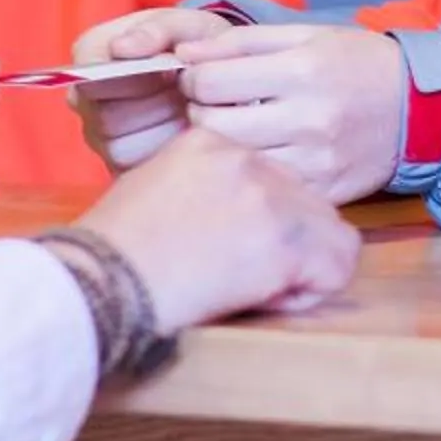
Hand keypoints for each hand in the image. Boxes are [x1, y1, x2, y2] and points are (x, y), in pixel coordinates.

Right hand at [71, 7, 239, 172]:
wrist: (216, 75)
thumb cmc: (196, 44)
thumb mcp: (188, 25)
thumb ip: (157, 30)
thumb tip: (120, 47)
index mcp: (91, 52)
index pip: (89, 78)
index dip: (131, 79)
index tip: (170, 71)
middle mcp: (84, 97)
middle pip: (104, 117)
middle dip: (152, 104)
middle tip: (185, 91)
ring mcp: (98, 134)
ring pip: (119, 147)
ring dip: (160, 129)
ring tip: (185, 108)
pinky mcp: (118, 165)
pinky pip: (137, 169)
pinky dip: (166, 152)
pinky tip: (183, 130)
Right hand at [71, 128, 360, 331]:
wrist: (103, 281)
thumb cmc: (111, 251)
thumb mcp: (149, 189)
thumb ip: (196, 188)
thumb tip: (225, 215)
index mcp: (209, 142)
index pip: (270, 175)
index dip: (260, 220)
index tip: (230, 248)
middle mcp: (246, 159)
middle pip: (304, 199)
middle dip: (287, 242)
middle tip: (247, 273)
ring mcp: (268, 197)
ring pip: (330, 229)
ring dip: (304, 264)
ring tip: (260, 287)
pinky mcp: (284, 240)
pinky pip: (338, 264)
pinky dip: (314, 289)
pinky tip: (272, 298)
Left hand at [177, 24, 407, 204]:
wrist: (421, 107)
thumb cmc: (357, 63)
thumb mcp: (306, 36)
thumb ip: (241, 41)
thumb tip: (183, 51)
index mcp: (302, 71)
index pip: (212, 82)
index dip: (192, 79)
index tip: (199, 79)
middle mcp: (309, 118)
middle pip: (213, 127)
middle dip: (198, 114)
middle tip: (210, 108)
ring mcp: (317, 160)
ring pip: (236, 162)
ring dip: (223, 147)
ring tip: (234, 131)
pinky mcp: (325, 191)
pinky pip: (268, 187)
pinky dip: (254, 173)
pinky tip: (261, 156)